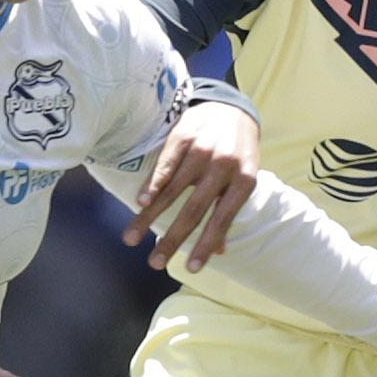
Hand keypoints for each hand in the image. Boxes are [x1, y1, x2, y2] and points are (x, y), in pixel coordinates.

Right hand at [124, 101, 260, 271]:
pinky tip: (141, 202)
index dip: (206, 245)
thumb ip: (230, 211)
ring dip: (150, 217)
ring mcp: (202, 150)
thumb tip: (221, 251)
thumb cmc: (238, 151)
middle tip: (155, 263)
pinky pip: (165, 164)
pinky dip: (153, 184)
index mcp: (243, 181)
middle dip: (173, 239)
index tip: (191, 269)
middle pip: (194, 209)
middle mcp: (223, 166)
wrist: (232, 107)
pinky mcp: (183, 136)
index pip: (223, 219)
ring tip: (132, 238)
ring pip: (173, 190)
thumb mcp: (244, 179)